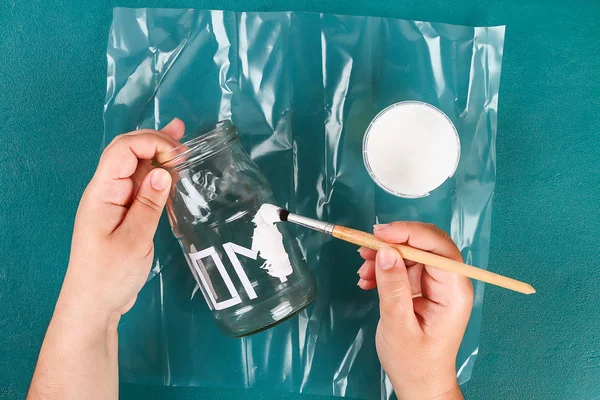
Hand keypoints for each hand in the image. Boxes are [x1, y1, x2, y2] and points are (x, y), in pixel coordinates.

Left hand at [28, 119, 184, 399]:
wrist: (95, 306)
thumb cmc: (109, 275)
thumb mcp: (133, 241)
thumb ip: (148, 205)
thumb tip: (165, 172)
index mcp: (102, 193)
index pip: (122, 150)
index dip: (151, 142)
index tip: (179, 154)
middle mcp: (108, 191)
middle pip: (128, 152)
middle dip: (155, 140)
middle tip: (185, 138)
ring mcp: (116, 202)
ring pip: (137, 167)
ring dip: (159, 154)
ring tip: (185, 141)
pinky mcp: (126, 214)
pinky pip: (143, 186)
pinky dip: (160, 175)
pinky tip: (176, 171)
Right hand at [357, 222, 472, 399]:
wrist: (419, 383)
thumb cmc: (415, 363)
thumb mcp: (398, 326)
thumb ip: (393, 288)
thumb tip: (386, 252)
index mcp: (454, 292)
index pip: (438, 247)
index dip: (409, 233)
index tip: (379, 234)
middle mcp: (450, 283)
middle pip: (425, 245)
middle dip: (394, 242)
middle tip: (365, 248)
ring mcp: (437, 284)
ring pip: (411, 253)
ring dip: (385, 256)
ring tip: (363, 271)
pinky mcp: (424, 288)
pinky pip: (404, 266)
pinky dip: (384, 268)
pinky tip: (368, 280)